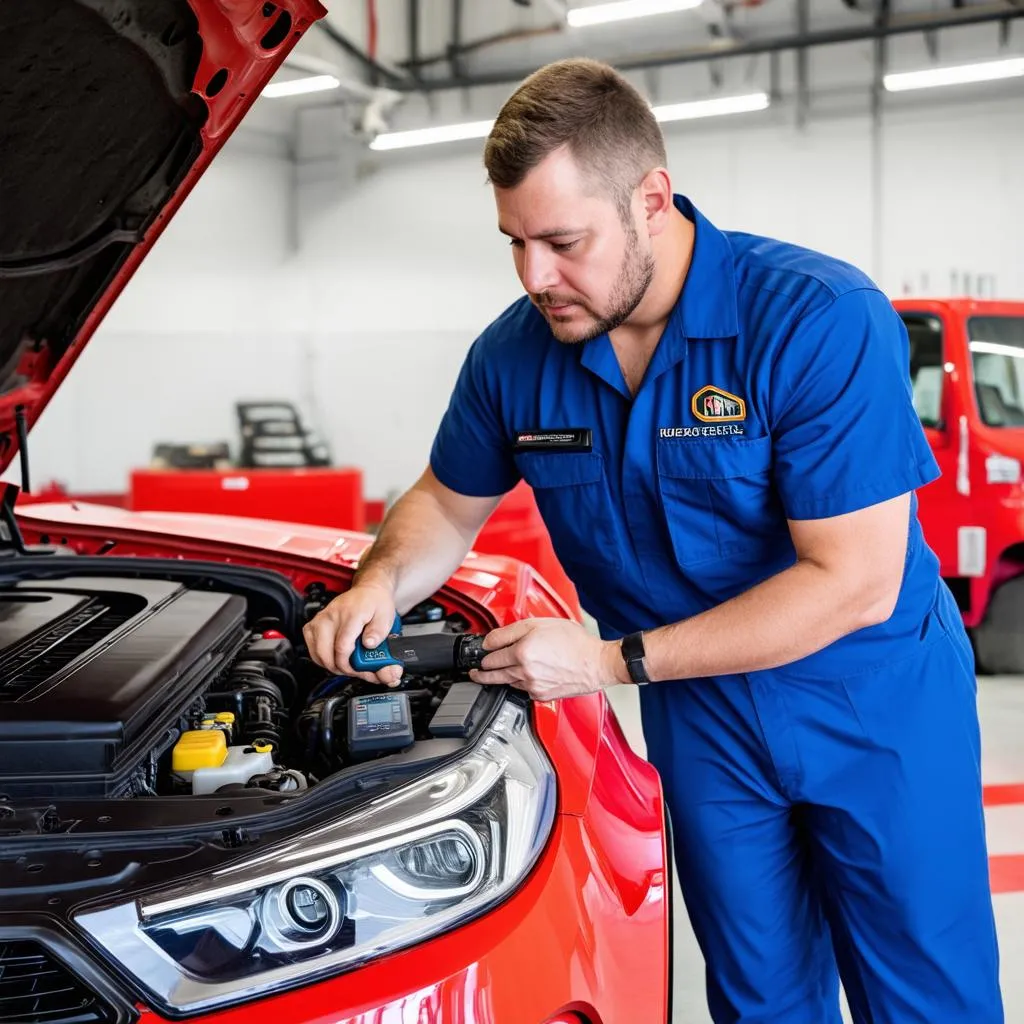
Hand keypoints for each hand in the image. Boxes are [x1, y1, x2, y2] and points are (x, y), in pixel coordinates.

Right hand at [302, 581, 403, 685]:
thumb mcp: (386, 617)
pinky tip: (333, 657)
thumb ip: (380, 633)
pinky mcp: (314, 624)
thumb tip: (369, 645)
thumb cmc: (376, 604)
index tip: (360, 670)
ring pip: (316, 653)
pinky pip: (311, 647)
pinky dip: (320, 657)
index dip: (350, 666)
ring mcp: (320, 619)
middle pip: (325, 653)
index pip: (342, 647)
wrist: (368, 590)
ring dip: (330, 665)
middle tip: (354, 671)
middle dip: (340, 669)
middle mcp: (331, 616)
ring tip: (345, 665)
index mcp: (350, 614)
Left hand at [470, 618, 625, 700]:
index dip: (483, 651)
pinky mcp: (541, 696)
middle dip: (481, 670)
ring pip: (506, 682)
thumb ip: (512, 630)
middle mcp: (524, 671)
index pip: (490, 653)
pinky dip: (519, 683)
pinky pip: (522, 690)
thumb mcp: (540, 623)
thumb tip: (492, 640)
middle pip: (492, 673)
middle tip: (474, 671)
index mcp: (522, 651)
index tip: (480, 652)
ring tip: (490, 675)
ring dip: (498, 678)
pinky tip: (521, 677)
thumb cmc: (575, 642)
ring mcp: (532, 686)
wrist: (596, 663)